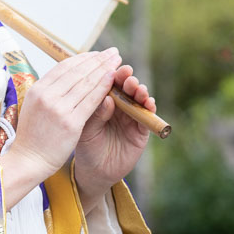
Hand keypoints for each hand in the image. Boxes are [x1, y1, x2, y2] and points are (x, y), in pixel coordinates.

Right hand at [0, 49, 121, 208]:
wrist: (28, 160)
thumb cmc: (33, 137)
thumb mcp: (35, 108)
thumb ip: (49, 94)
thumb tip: (64, 80)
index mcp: (36, 90)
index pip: (63, 67)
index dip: (83, 59)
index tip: (97, 55)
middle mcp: (46, 95)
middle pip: (76, 71)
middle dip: (97, 60)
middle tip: (114, 52)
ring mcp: (57, 108)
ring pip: (86, 83)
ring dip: (104, 69)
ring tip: (118, 62)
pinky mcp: (70, 122)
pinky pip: (91, 100)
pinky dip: (103, 87)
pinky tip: (113, 79)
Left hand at [73, 63, 154, 207]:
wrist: (93, 169)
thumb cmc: (85, 145)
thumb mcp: (84, 128)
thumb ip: (94, 114)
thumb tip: (106, 97)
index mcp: (100, 100)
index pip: (105, 82)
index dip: (107, 72)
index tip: (108, 63)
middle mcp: (118, 105)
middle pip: (124, 86)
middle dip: (126, 78)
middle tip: (125, 72)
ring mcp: (130, 117)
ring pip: (138, 98)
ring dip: (139, 91)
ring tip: (136, 87)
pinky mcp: (141, 130)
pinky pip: (147, 117)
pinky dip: (149, 108)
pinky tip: (148, 103)